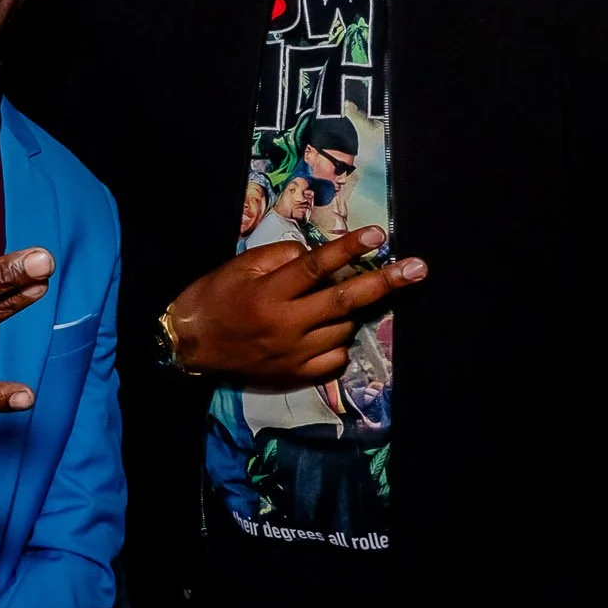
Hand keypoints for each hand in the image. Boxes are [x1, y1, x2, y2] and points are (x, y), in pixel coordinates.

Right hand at [169, 225, 424, 386]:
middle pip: (344, 301)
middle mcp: (286, 324)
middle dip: (384, 283)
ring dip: (348, 310)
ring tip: (333, 301)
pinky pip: (335, 357)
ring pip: (342, 328)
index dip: (349, 249)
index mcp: (269, 293)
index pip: (316, 266)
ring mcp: (294, 353)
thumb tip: (315, 256)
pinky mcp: (296, 373)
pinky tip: (325, 331)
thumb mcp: (238, 266)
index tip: (379, 234)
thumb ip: (279, 257)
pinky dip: (338, 341)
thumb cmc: (212, 297)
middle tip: (418, 269)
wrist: (190, 347)